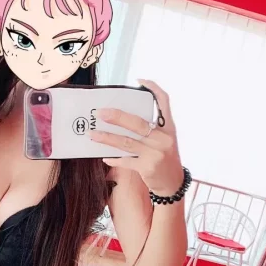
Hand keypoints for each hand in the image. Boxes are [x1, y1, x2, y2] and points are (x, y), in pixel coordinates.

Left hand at [90, 79, 183, 195]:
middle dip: (117, 117)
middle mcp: (164, 139)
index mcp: (169, 128)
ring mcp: (156, 154)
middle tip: (100, 113)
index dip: (154, 89)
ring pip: (126, 142)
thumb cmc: (165, 158)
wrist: (173, 183)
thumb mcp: (164, 140)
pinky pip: (125, 160)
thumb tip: (123, 118)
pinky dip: (114, 158)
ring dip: (107, 138)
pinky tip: (105, 156)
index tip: (140, 81)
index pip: (164, 102)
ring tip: (93, 134)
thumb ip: (150, 129)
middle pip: (137, 123)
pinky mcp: (147, 168)